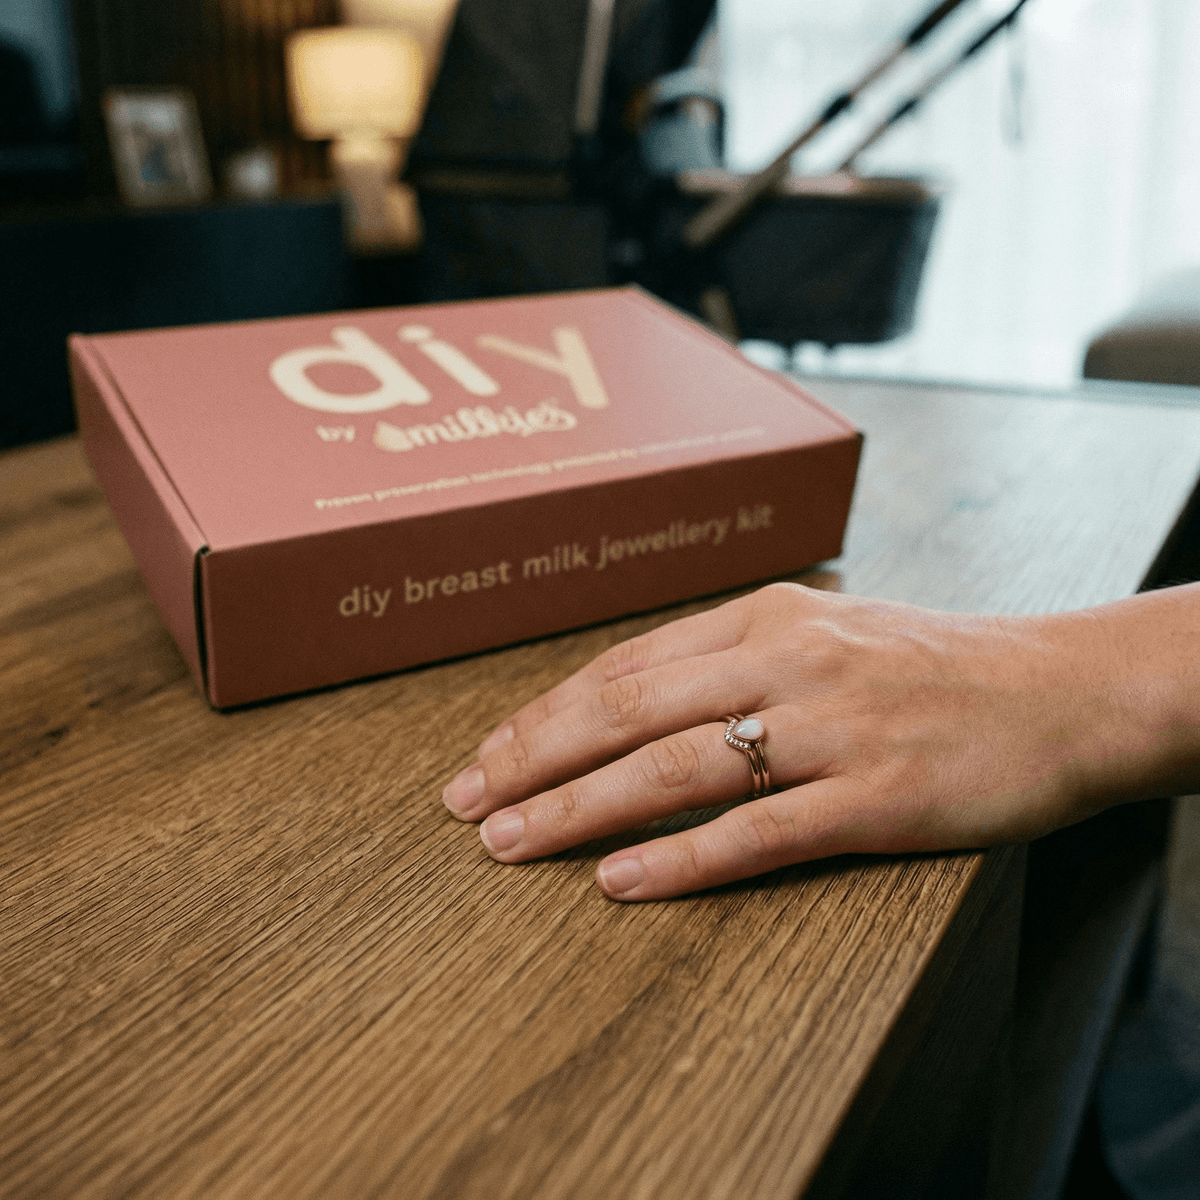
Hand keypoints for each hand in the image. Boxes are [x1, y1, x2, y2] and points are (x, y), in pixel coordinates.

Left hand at [441, 581, 1199, 899]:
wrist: (1063, 689)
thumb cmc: (935, 664)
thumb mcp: (828, 630)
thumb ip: (738, 653)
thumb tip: (637, 698)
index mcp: (767, 616)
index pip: (626, 665)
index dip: (545, 712)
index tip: (488, 752)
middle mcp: (787, 661)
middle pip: (628, 710)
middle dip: (532, 757)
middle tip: (464, 801)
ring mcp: (831, 728)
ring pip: (674, 768)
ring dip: (579, 808)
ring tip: (509, 843)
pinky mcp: (876, 796)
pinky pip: (758, 832)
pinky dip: (680, 859)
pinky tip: (620, 883)